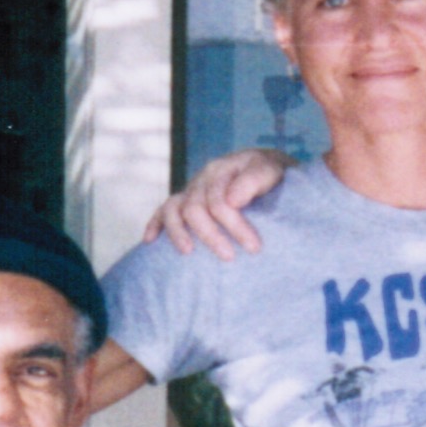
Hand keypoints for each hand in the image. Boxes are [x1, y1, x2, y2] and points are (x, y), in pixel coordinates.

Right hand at [144, 147, 290, 257]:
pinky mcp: (185, 201)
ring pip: (174, 209)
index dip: (235, 225)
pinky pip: (163, 211)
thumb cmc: (274, 176)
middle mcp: (202, 178)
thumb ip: (256, 180)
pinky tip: (151, 241)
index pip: (220, 201)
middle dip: (211, 235)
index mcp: (222, 169)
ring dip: (179, 233)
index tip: (253, 248)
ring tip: (189, 253)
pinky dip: (155, 225)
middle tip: (230, 257)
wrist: (271, 173)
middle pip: (195, 208)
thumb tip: (233, 199)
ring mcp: (192, 190)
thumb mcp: (272, 170)